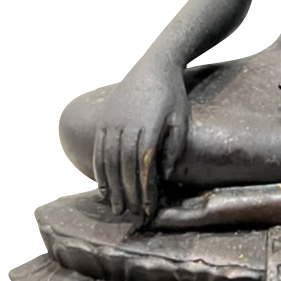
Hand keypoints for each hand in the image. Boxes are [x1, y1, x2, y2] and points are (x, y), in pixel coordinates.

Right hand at [93, 63, 188, 221]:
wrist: (154, 66)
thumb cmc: (173, 95)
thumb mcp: (181, 120)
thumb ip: (174, 148)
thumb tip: (164, 176)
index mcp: (149, 126)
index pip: (145, 166)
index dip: (145, 190)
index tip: (149, 209)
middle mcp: (127, 125)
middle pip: (124, 167)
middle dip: (128, 194)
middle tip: (131, 215)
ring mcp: (112, 122)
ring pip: (109, 161)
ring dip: (112, 187)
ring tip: (116, 207)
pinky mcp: (104, 120)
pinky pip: (98, 150)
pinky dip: (99, 171)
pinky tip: (103, 187)